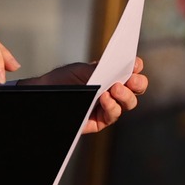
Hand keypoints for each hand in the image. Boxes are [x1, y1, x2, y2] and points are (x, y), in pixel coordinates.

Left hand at [26, 56, 147, 132]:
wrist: (46, 94)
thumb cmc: (64, 80)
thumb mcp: (80, 70)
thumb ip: (98, 70)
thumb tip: (114, 71)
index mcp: (113, 74)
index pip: (132, 70)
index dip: (136, 67)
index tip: (135, 64)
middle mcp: (115, 90)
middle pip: (137, 88)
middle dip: (138, 83)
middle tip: (132, 80)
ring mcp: (110, 106)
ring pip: (129, 103)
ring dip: (125, 95)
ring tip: (115, 88)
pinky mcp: (102, 120)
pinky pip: (113, 114)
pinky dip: (111, 106)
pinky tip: (104, 98)